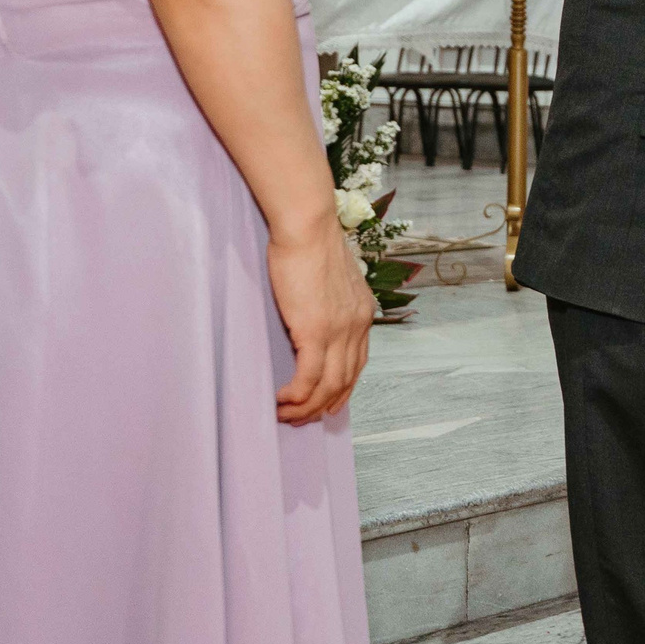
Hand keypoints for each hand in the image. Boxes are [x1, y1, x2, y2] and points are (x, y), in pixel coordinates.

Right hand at [270, 224, 372, 424]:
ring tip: (285, 415)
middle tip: (300, 418)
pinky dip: (296, 396)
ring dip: (306, 407)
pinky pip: (309, 378)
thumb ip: (329, 299)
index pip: (358, 362)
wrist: (308, 225)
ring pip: (328, 386)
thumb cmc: (310, 242)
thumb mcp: (330, 277)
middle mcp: (357, 325)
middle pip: (345, 380)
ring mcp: (339, 331)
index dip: (342, 387)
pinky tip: (281, 401)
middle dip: (323, 405)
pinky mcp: (316, 331)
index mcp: (363, 312)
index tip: (326, 402)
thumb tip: (313, 313)